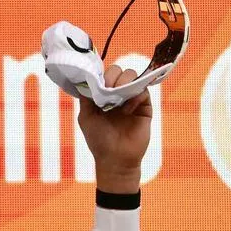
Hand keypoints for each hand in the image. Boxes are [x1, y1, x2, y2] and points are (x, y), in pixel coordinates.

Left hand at [77, 66, 151, 192]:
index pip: (105, 75)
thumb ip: (86, 98)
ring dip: (124, 81)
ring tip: (118, 97)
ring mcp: (132, 98)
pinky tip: (128, 109)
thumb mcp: (86, 118)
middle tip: (109, 88)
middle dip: (113, 76)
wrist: (115, 160)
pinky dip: (135, 95)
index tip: (99, 83)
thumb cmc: (99, 141)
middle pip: (119, 71)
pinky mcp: (144, 105)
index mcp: (104, 95)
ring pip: (133, 76)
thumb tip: (87, 79)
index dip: (103, 75)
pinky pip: (143, 90)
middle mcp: (118, 94)